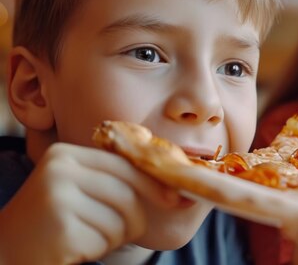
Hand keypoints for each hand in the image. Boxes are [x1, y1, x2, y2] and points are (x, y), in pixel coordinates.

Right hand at [0, 143, 180, 264]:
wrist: (6, 247)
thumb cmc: (54, 217)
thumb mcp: (78, 186)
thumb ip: (114, 179)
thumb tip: (172, 189)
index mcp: (65, 155)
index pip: (124, 166)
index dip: (153, 184)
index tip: (173, 198)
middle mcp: (59, 172)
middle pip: (126, 195)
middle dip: (134, 219)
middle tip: (122, 232)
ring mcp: (57, 200)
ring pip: (119, 222)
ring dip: (113, 238)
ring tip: (89, 236)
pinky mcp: (60, 230)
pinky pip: (103, 242)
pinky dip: (98, 250)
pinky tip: (76, 247)